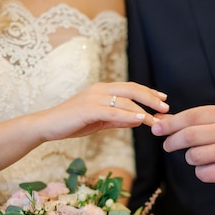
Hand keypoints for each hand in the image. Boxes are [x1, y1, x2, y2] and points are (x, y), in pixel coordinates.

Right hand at [36, 81, 168, 140]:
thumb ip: (118, 119)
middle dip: (151, 98)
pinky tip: (140, 118)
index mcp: (102, 90)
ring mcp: (94, 98)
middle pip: (132, 89)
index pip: (130, 88)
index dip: (148, 93)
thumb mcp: (99, 122)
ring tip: (157, 118)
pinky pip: (113, 111)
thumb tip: (138, 119)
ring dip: (144, 109)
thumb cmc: (72, 123)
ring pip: (125, 100)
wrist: (48, 126)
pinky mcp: (89, 109)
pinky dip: (128, 114)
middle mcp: (100, 89)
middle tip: (166, 107)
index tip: (163, 99)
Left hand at [151, 105, 214, 185]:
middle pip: (189, 136)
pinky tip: (210, 167)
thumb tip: (159, 119)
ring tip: (198, 156)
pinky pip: (202, 173)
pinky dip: (200, 171)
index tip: (156, 129)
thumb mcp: (212, 122)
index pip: (190, 117)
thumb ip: (186, 121)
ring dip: (190, 158)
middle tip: (167, 145)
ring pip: (193, 156)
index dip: (170, 124)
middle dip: (172, 141)